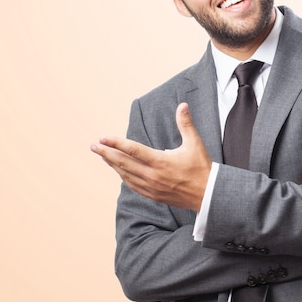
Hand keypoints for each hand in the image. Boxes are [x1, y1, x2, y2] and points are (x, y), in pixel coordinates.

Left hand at [91, 102, 210, 210]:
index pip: (133, 151)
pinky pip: (132, 185)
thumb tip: (182, 105)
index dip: (116, 144)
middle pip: (123, 163)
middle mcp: (153, 176)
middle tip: (93, 146)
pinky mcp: (152, 195)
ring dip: (112, 164)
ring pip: (125, 175)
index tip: (103, 138)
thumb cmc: (201, 168)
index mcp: (161, 162)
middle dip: (106, 154)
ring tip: (102, 155)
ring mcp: (151, 187)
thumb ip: (185, 124)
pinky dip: (122, 176)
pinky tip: (117, 170)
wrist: (208, 195)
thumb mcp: (195, 144)